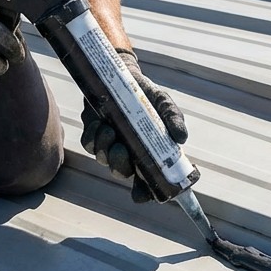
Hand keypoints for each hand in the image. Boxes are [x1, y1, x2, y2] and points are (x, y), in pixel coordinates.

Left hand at [80, 48, 187, 202]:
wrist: (122, 75)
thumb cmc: (146, 94)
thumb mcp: (163, 103)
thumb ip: (173, 119)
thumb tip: (181, 138)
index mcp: (147, 152)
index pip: (146, 182)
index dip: (144, 192)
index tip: (140, 195)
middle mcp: (128, 153)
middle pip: (122, 173)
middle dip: (120, 165)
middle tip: (122, 148)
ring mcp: (109, 145)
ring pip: (103, 159)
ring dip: (105, 148)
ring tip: (110, 129)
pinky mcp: (93, 133)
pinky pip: (89, 144)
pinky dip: (93, 136)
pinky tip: (100, 123)